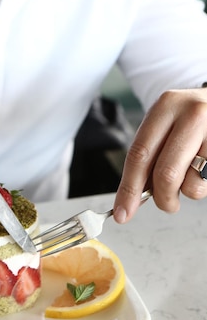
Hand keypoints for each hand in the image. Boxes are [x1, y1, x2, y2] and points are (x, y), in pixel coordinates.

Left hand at [113, 88, 206, 221]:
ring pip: (192, 184)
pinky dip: (202, 185)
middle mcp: (192, 115)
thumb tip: (133, 198)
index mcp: (166, 107)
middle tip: (165, 204)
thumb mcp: (164, 125)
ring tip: (190, 176)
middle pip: (165, 173)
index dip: (128, 188)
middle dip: (161, 199)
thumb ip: (148, 157)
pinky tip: (204, 169)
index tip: (122, 213)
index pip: (139, 154)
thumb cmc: (188, 120)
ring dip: (186, 192)